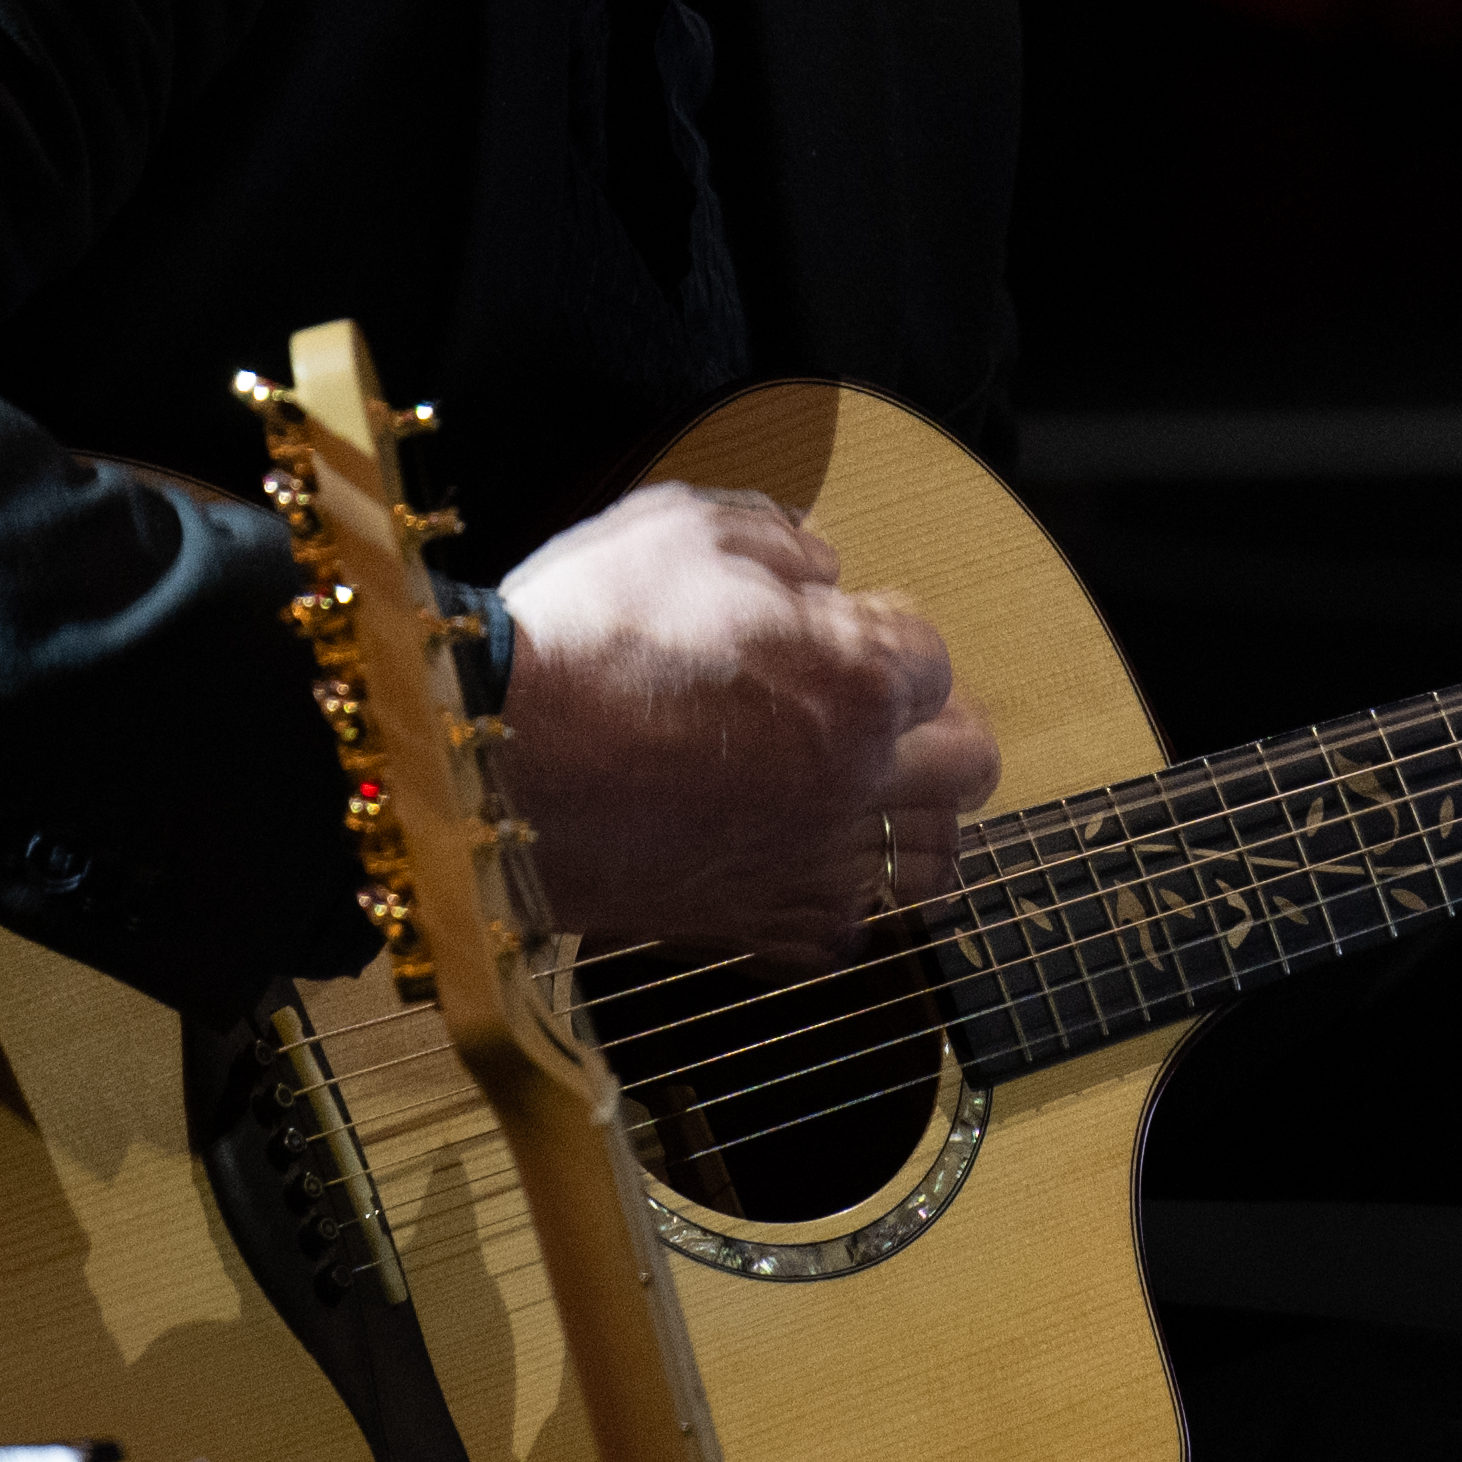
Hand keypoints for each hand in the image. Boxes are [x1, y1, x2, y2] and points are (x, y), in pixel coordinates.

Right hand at [491, 483, 1005, 964]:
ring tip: (865, 797)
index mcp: (859, 678)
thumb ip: (777, 538)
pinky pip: (844, 934)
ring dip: (910, 824)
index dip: (884, 629)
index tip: (839, 625)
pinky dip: (837, 901)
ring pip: (927, 866)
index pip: (932, 655)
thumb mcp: (681, 528)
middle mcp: (857, 781)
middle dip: (938, 727)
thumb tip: (819, 565)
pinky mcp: (754, 925)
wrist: (491, 760)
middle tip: (883, 711)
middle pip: (970, 765)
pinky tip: (799, 863)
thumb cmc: (582, 637)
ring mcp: (810, 865)